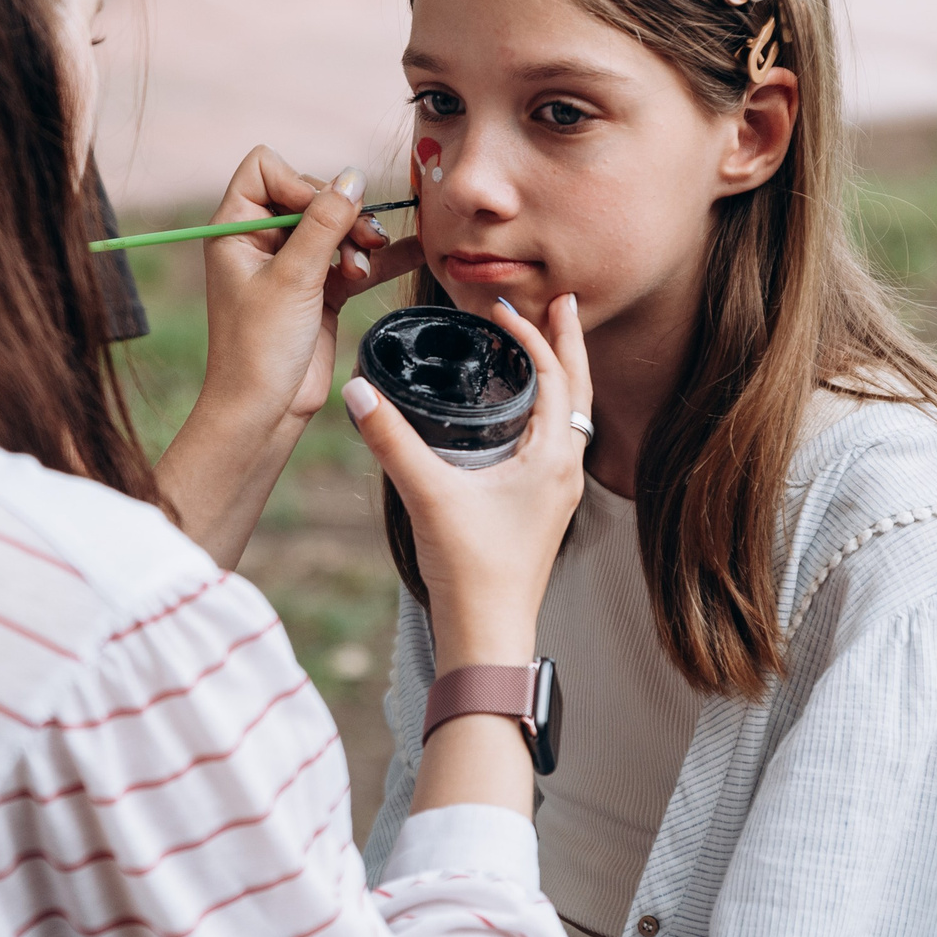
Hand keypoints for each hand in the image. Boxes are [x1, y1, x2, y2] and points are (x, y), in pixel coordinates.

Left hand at [196, 146, 422, 427]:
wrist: (264, 411)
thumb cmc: (260, 347)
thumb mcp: (293, 277)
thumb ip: (324, 222)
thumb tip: (354, 176)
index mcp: (235, 229)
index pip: (266, 169)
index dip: (299, 182)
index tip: (319, 213)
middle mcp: (261, 241)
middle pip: (309, 194)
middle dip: (339, 214)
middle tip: (362, 240)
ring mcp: (291, 265)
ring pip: (335, 226)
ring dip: (357, 238)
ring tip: (364, 264)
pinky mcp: (318, 290)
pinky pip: (351, 259)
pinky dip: (373, 259)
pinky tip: (408, 253)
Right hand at [343, 293, 591, 672]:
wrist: (487, 635)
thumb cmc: (470, 571)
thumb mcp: (426, 494)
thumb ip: (391, 440)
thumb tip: (357, 390)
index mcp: (553, 458)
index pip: (556, 376)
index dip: (533, 334)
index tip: (503, 306)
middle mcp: (566, 471)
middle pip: (579, 390)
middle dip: (569, 343)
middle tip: (564, 301)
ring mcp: (558, 492)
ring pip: (572, 417)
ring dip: (563, 375)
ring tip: (548, 343)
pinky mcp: (543, 508)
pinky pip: (557, 441)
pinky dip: (549, 409)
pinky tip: (523, 411)